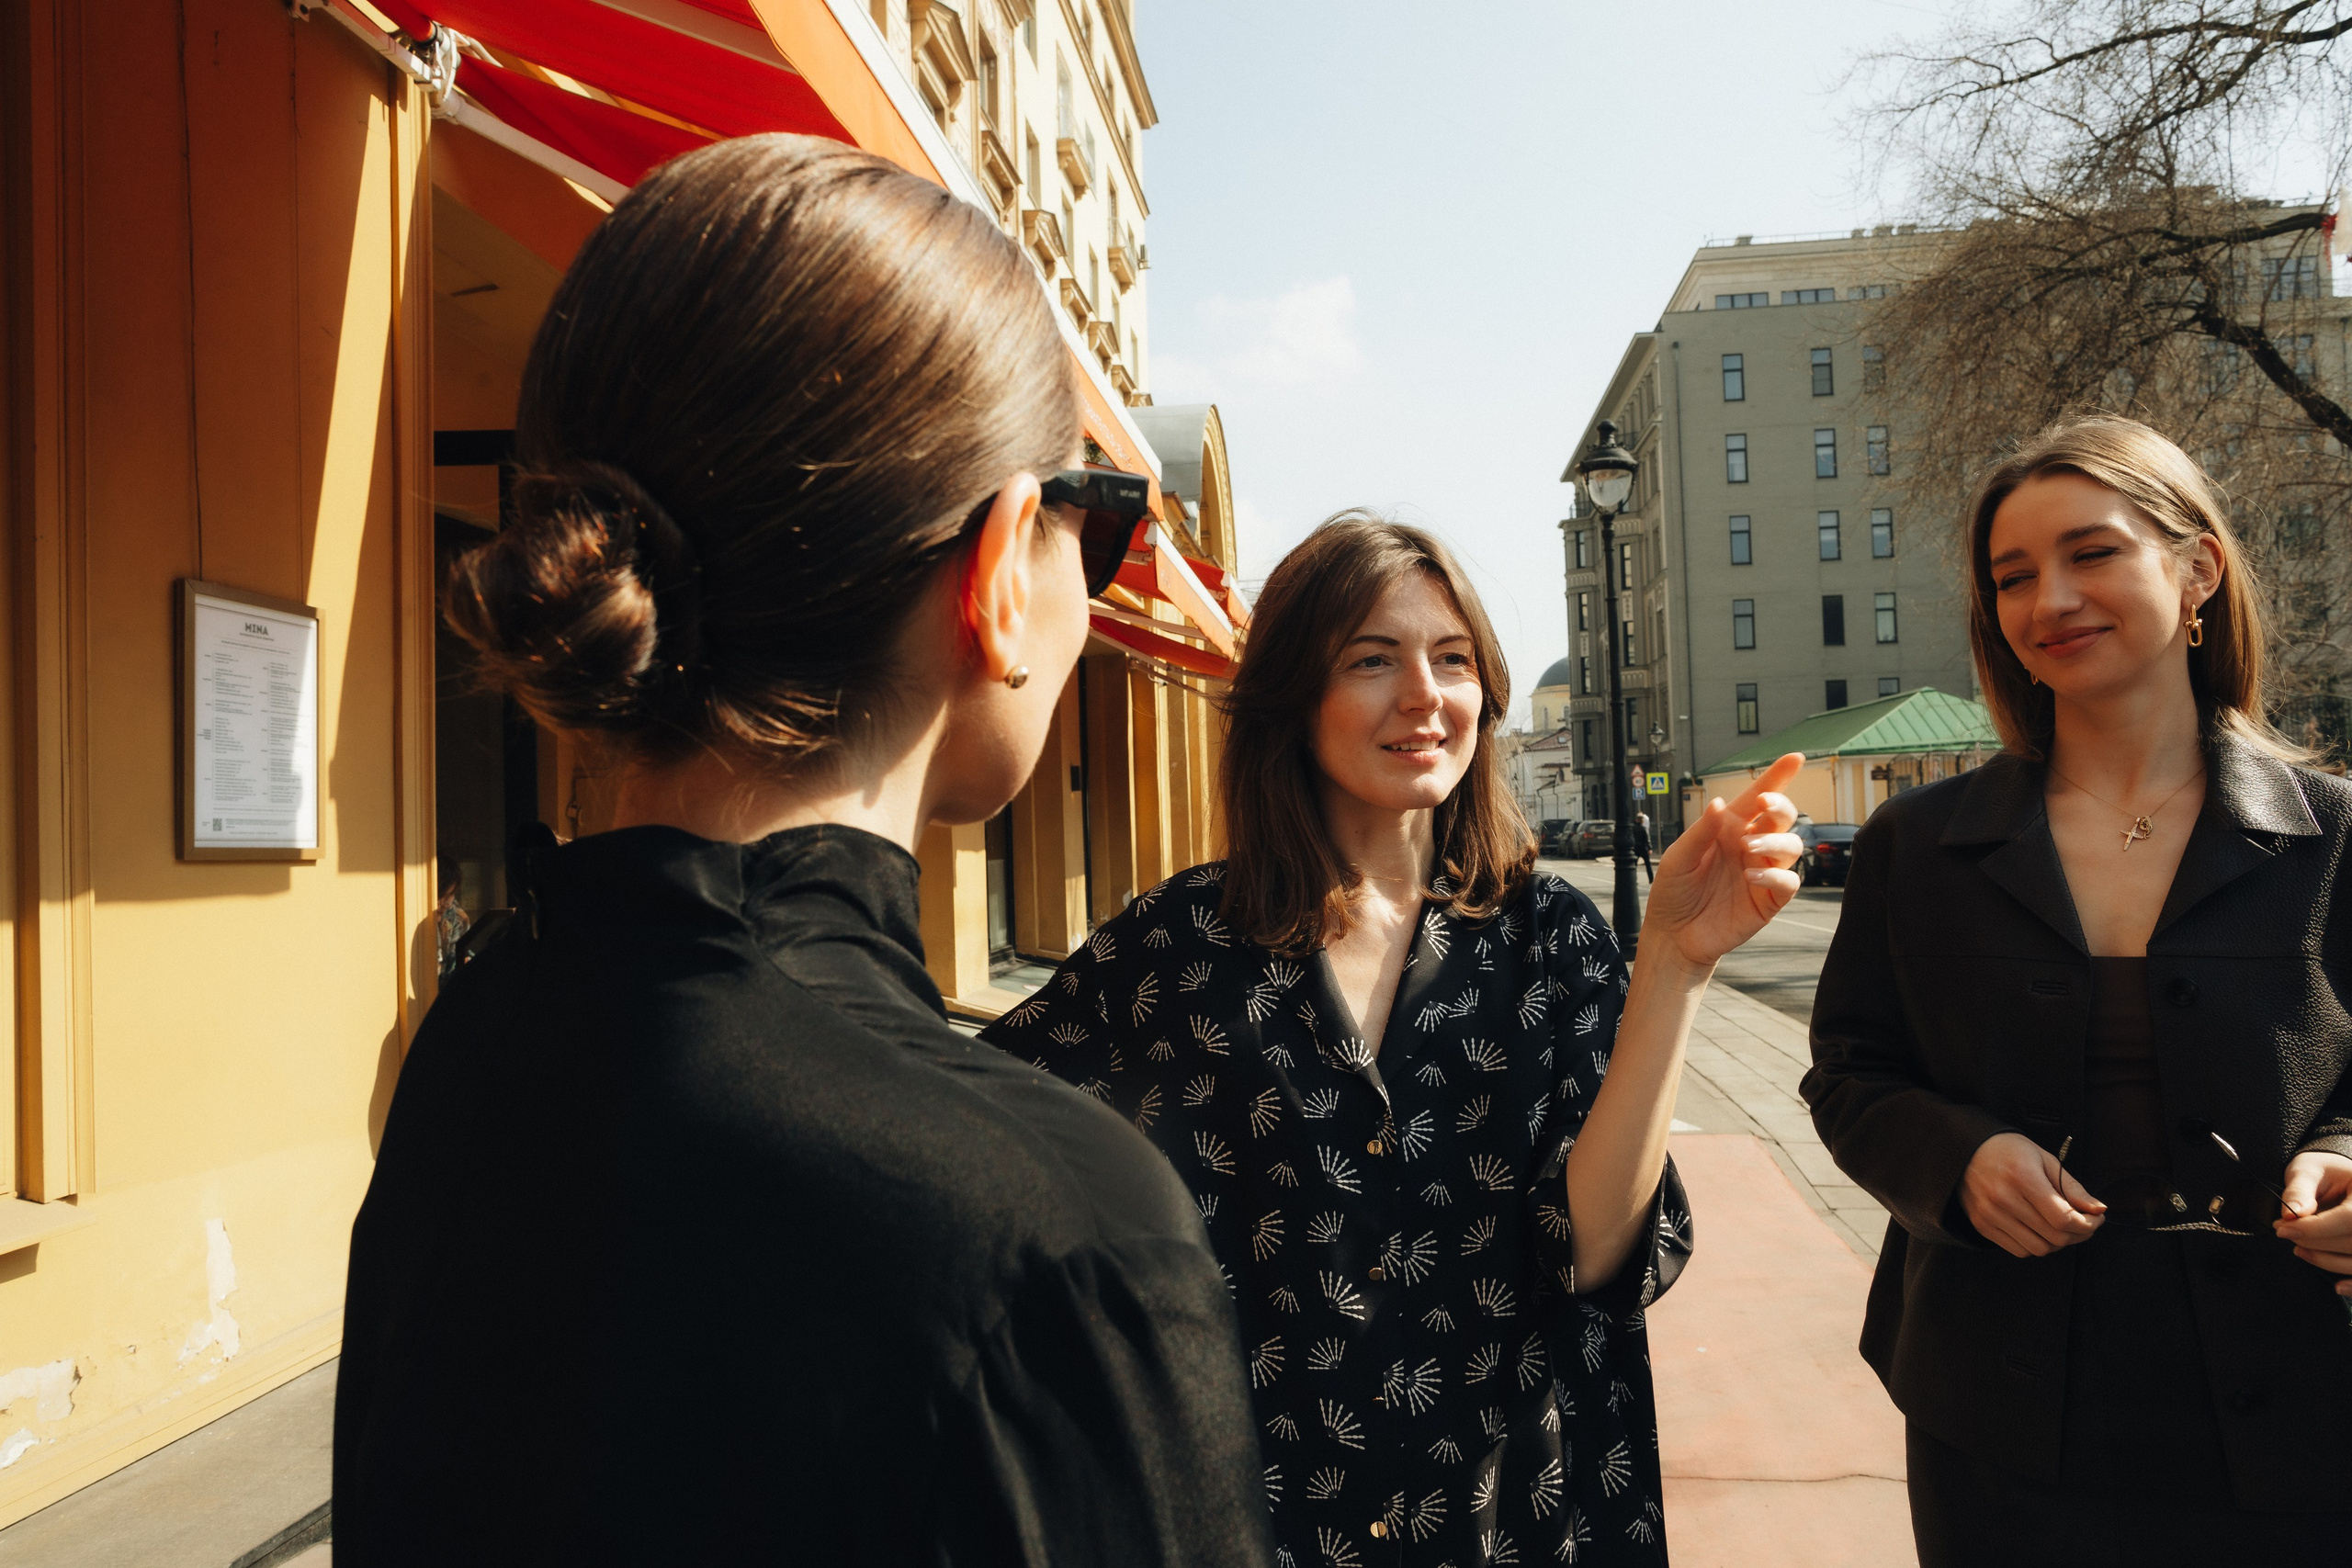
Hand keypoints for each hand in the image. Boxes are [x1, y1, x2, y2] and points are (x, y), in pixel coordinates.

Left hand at [1640, 753, 1804, 972]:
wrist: (1673, 935)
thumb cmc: (1673, 892)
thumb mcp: (1678, 858)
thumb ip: (1701, 831)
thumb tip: (1720, 802)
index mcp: (1729, 829)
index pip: (1757, 798)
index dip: (1777, 777)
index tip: (1795, 758)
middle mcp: (1750, 846)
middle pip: (1782, 817)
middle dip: (1780, 805)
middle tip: (1764, 805)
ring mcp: (1762, 871)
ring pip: (1792, 845)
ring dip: (1775, 840)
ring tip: (1748, 848)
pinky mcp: (1769, 900)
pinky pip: (1789, 881)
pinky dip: (1776, 874)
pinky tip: (1751, 876)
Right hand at [1960, 1132, 2104, 1255]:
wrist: (1965, 1151)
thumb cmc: (2010, 1152)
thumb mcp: (2045, 1159)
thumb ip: (2072, 1188)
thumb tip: (2098, 1210)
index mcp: (2023, 1177)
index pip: (2064, 1218)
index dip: (2088, 1224)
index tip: (2095, 1218)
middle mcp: (2003, 1198)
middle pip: (2055, 1237)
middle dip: (2079, 1234)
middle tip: (2084, 1223)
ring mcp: (1990, 1215)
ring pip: (2039, 1248)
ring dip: (2058, 1243)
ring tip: (2061, 1227)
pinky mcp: (1982, 1226)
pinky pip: (2019, 1250)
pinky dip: (2036, 1245)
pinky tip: (2039, 1229)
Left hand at [2276, 1151, 2351, 1296]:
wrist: (2336, 1175)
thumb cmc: (2322, 1171)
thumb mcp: (2307, 1169)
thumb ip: (2299, 1190)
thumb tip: (2291, 1214)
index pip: (2349, 1219)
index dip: (2315, 1230)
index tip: (2284, 1230)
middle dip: (2316, 1243)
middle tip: (2286, 1234)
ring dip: (2328, 1262)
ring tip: (2299, 1250)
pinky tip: (2337, 1286)